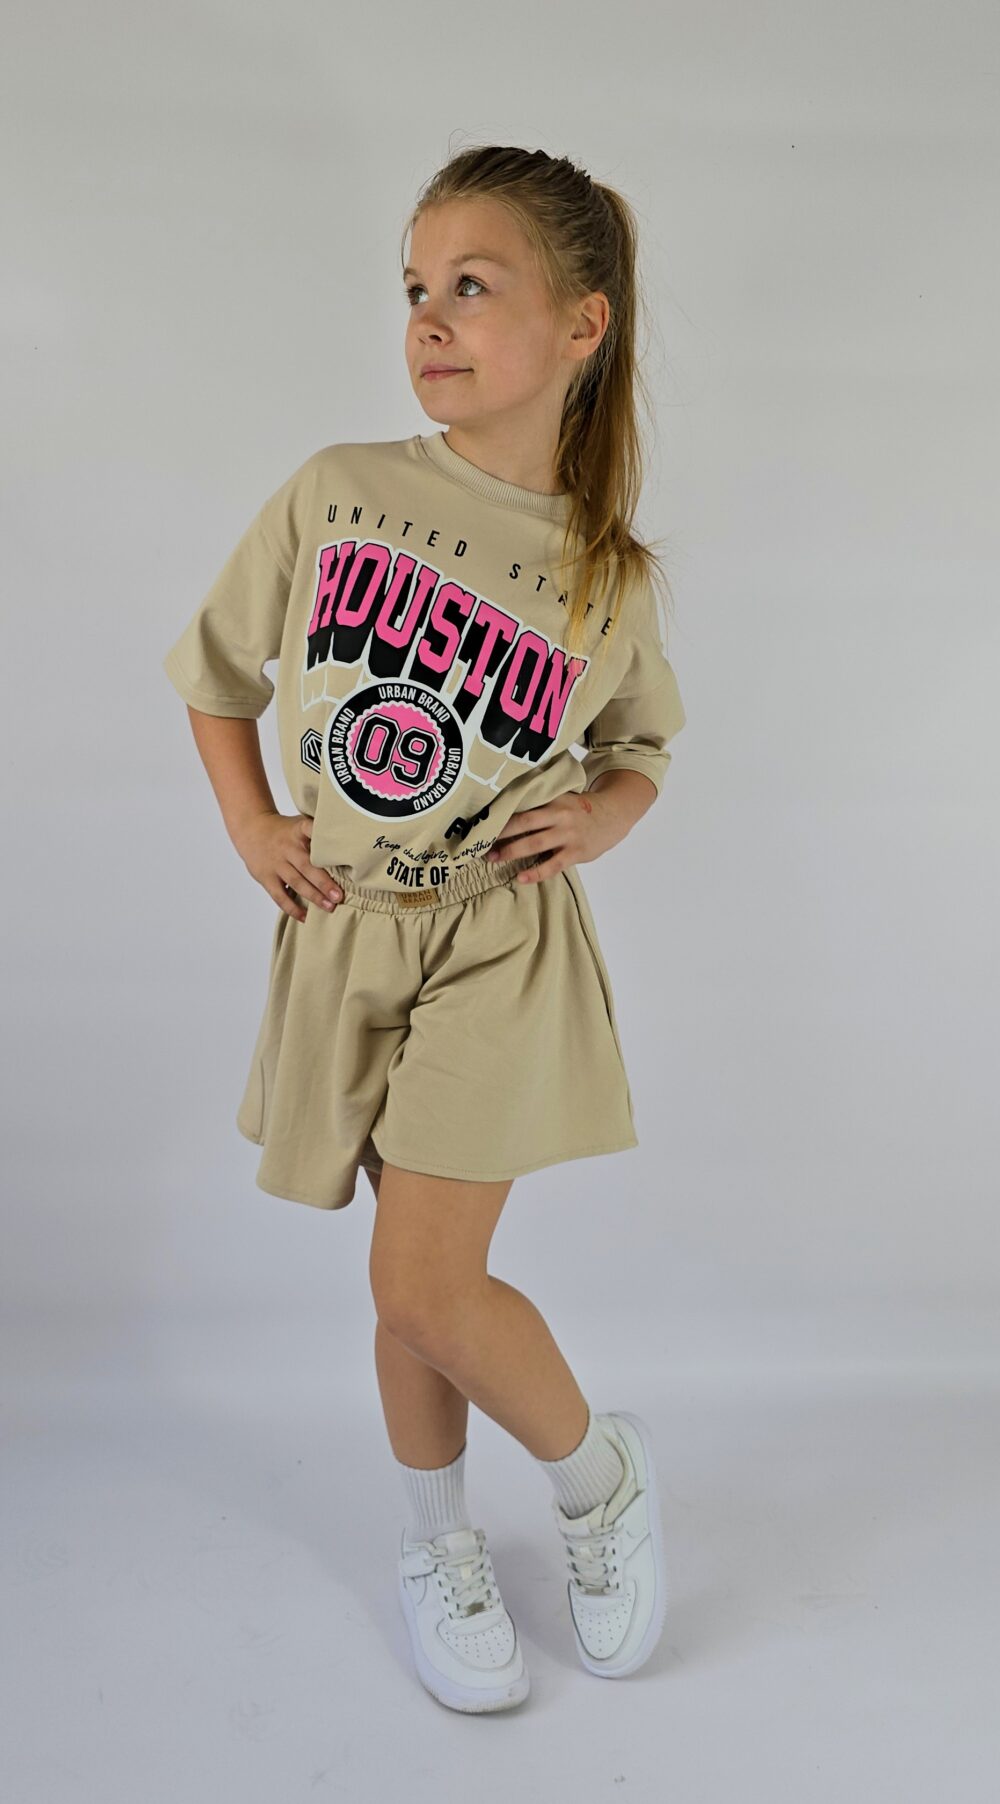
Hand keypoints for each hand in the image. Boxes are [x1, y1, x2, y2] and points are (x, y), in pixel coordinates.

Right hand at [232, 810, 343, 920]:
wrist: (251, 830)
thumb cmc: (284, 831)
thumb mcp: (299, 824)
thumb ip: (318, 834)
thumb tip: (349, 843)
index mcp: (297, 830)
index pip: (310, 829)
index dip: (321, 836)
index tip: (339, 846)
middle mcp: (287, 847)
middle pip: (306, 866)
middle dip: (324, 882)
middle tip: (339, 896)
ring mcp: (275, 863)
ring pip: (295, 882)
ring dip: (313, 896)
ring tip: (329, 907)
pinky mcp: (265, 877)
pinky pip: (279, 896)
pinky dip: (292, 908)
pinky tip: (305, 917)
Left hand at [484, 788, 626, 883]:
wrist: (613, 816)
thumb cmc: (579, 809)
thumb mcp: (562, 797)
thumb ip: (541, 801)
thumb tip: (506, 807)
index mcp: (553, 799)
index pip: (523, 805)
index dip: (501, 813)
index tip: (481, 820)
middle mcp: (559, 815)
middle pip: (524, 823)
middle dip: (501, 834)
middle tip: (480, 843)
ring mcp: (568, 835)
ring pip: (535, 844)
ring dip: (512, 852)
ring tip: (493, 859)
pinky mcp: (575, 852)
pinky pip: (552, 865)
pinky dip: (535, 873)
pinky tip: (520, 878)